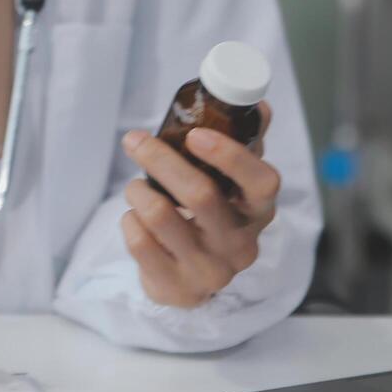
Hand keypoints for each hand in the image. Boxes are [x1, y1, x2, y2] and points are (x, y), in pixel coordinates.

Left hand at [119, 102, 279, 308]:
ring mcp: (208, 270)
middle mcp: (240, 245)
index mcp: (259, 213)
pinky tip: (134, 218)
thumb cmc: (214, 221)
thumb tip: (259, 104)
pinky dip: (129, 221)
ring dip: (138, 191)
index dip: (230, 156)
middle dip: (160, 160)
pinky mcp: (175, 286)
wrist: (192, 282)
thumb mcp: (235, 189)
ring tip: (135, 186)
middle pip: (200, 195)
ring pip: (160, 216)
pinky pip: (139, 243)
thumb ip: (246, 146)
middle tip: (135, 140)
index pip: (261, 183)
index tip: (195, 134)